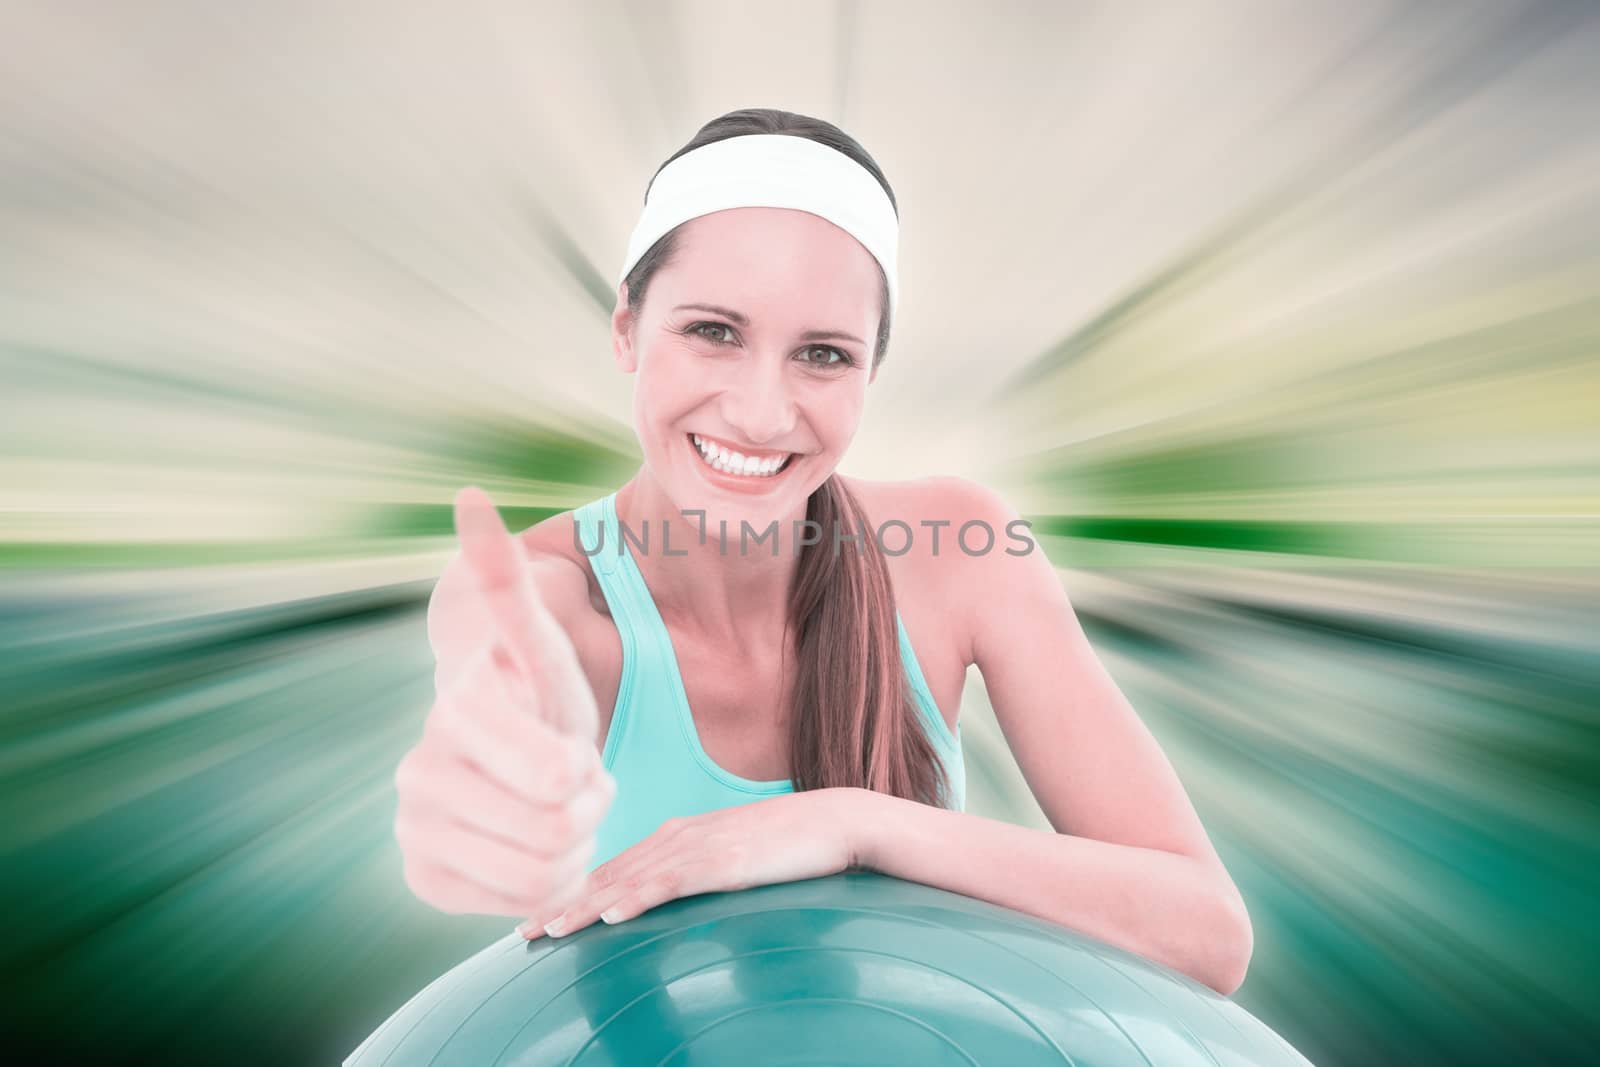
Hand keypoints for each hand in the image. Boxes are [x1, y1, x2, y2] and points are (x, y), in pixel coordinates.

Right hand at [394, 486, 613, 917]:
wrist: (514, 755)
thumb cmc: (538, 696)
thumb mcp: (542, 642)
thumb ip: (506, 581)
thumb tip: (469, 496)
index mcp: (459, 707)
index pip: (558, 774)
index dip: (584, 770)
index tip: (572, 748)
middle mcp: (419, 766)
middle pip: (557, 827)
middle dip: (585, 808)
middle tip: (571, 779)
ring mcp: (414, 825)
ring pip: (541, 873)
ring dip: (570, 847)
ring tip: (555, 811)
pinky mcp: (423, 876)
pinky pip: (515, 905)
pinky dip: (543, 884)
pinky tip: (528, 846)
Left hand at [518, 788, 864, 938]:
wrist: (835, 822)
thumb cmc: (788, 844)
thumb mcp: (732, 858)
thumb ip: (699, 872)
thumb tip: (674, 901)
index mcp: (676, 835)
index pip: (612, 867)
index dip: (571, 892)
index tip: (537, 916)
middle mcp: (677, 837)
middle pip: (607, 874)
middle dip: (561, 903)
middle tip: (522, 931)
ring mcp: (699, 848)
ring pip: (628, 881)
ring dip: (583, 908)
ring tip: (549, 931)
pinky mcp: (723, 863)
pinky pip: (670, 883)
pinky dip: (636, 899)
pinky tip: (610, 916)